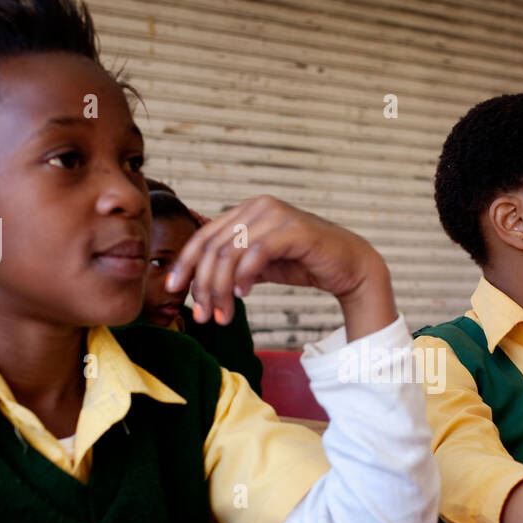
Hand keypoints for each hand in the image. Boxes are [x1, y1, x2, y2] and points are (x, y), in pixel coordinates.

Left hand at [167, 195, 395, 340]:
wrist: (348, 266)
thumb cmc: (304, 262)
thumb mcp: (259, 262)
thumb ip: (233, 261)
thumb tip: (196, 276)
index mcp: (246, 210)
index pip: (204, 237)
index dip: (185, 264)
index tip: (174, 291)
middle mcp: (258, 206)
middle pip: (213, 247)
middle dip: (203, 285)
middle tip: (203, 315)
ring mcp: (276, 215)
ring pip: (231, 253)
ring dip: (221, 288)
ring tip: (222, 315)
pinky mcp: (294, 230)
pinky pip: (257, 253)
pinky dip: (245, 277)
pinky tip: (244, 296)